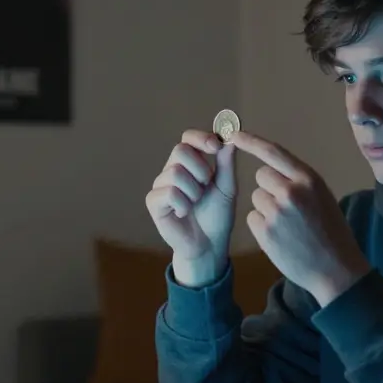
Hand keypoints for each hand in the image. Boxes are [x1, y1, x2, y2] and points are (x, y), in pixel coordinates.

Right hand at [145, 129, 236, 284]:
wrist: (209, 245)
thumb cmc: (216, 215)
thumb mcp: (226, 187)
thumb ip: (226, 163)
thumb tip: (229, 138)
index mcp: (190, 163)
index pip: (188, 138)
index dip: (201, 138)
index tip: (216, 147)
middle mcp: (172, 170)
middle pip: (181, 150)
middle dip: (200, 168)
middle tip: (207, 185)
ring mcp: (161, 185)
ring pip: (175, 172)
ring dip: (194, 191)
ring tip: (196, 203)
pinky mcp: (153, 202)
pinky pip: (169, 192)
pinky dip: (183, 205)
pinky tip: (183, 214)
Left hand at [230, 131, 370, 306]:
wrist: (337, 269)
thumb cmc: (331, 232)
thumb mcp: (322, 197)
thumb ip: (299, 182)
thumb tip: (269, 170)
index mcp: (308, 178)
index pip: (273, 152)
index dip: (251, 142)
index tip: (235, 135)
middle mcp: (291, 191)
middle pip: (262, 175)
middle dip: (269, 188)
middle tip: (288, 208)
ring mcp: (276, 212)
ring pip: (256, 198)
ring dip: (266, 208)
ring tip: (288, 226)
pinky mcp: (265, 231)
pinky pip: (253, 218)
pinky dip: (262, 227)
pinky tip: (281, 238)